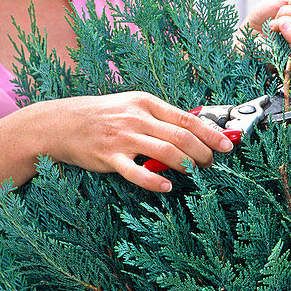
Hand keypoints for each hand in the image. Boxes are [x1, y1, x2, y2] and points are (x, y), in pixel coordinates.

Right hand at [48, 91, 234, 191]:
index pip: (187, 118)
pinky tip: (167, 187)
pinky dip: (154, 181)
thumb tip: (193, 131)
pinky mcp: (110, 157)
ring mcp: (124, 138)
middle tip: (211, 164)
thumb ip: (160, 118)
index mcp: (147, 103)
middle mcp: (138, 119)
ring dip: (187, 165)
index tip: (228, 145)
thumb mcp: (132, 106)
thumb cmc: (103, 116)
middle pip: (182, 137)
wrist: (62, 123)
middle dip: (203, 153)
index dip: (211, 133)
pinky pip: (136, 172)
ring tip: (195, 173)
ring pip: (166, 152)